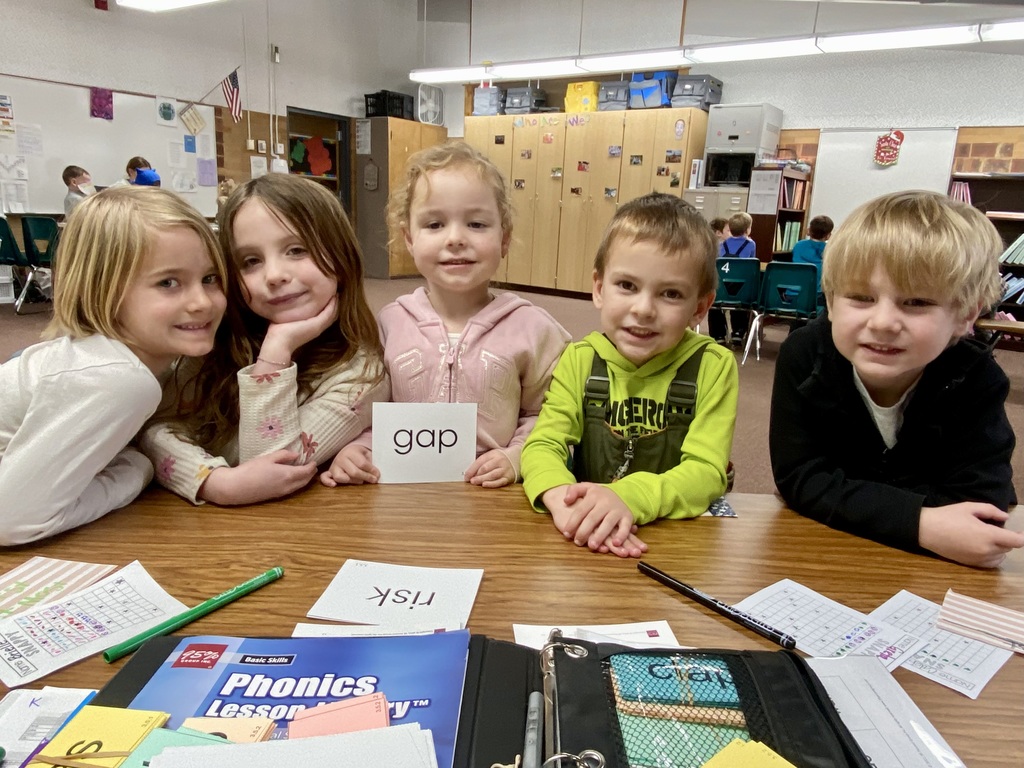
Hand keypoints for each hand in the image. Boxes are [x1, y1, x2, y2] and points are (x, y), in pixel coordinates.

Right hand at [199, 450, 316, 504]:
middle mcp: (288, 486)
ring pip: (299, 486)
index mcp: (288, 475)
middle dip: (310, 473)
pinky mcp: (275, 496)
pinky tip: (292, 478)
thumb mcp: (267, 458)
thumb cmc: (251, 470)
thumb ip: (284, 455)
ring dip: (304, 479)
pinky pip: (292, 490)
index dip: (312, 466)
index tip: (314, 460)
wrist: (236, 488)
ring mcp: (282, 493)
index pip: (306, 471)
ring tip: (304, 471)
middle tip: (312, 466)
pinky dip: (297, 484)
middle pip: (305, 480)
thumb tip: (297, 455)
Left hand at [258, 295, 338, 364]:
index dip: (328, 305)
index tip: (328, 293)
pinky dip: (332, 305)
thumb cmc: (278, 332)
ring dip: (335, 303)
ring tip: (336, 291)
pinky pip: (329, 313)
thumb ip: (291, 310)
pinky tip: (334, 296)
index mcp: (312, 327)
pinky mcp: (317, 325)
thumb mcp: (287, 317)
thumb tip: (287, 298)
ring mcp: (319, 326)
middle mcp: (318, 327)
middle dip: (334, 303)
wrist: (279, 342)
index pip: (324, 315)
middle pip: (331, 314)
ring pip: (332, 313)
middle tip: (335, 290)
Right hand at [320, 444, 378, 486]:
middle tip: (373, 480)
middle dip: (365, 477)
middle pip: (353, 472)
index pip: (362, 464)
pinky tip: (334, 485)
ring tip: (360, 481)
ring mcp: (334, 466)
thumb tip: (376, 475)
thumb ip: (371, 464)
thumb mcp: (367, 454)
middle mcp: (341, 459)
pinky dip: (327, 482)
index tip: (377, 475)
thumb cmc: (359, 454)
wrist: (348, 450)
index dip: (372, 471)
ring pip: (340, 477)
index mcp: (351, 452)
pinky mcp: (329, 472)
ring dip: (352, 481)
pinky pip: (324, 477)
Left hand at [465, 449, 515, 487]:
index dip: (472, 469)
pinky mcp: (509, 477)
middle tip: (470, 480)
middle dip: (476, 475)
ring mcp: (504, 469)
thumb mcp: (492, 456)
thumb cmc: (501, 459)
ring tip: (475, 483)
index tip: (466, 476)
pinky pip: (499, 482)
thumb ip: (482, 463)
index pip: (480, 461)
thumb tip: (470, 474)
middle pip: (485, 468)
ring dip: (482, 479)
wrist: (517, 459)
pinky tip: (485, 485)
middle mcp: (499, 461)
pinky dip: (491, 484)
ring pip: (492, 475)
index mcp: (493, 454)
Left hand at [545, 483, 646, 557]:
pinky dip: (621, 535)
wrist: (619, 493)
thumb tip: (565, 500)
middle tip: (577, 542)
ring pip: (608, 523)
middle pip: (593, 518)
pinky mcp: (628, 516)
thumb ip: (573, 491)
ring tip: (592, 546)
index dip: (572, 522)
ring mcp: (617, 509)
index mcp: (593, 495)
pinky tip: (615, 543)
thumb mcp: (585, 488)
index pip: (580, 510)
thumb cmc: (597, 495)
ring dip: (600, 535)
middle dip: (584, 531)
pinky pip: (625, 527)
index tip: (566, 533)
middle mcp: (606, 502)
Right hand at [919, 502, 1023, 567]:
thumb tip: (1005, 518)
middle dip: (1007, 539)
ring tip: (989, 539)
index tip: (1018, 531)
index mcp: (988, 535)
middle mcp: (986, 550)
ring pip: (1000, 557)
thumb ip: (991, 511)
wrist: (925, 530)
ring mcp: (977, 559)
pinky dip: (992, 557)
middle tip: (996, 529)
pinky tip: (984, 548)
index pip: (1017, 541)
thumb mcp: (969, 507)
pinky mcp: (970, 564)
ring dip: (1000, 549)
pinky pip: (990, 563)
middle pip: (1008, 548)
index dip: (1021, 536)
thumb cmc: (947, 516)